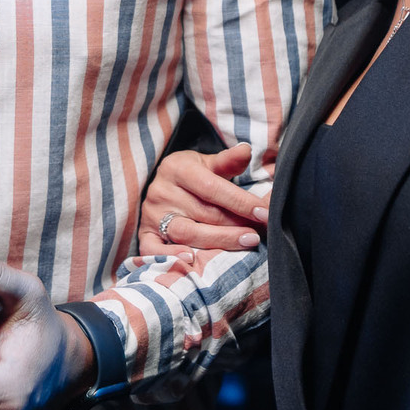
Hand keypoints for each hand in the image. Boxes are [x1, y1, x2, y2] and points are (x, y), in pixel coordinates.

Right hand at [137, 143, 267, 256]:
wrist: (162, 186)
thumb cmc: (191, 175)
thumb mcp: (207, 163)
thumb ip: (227, 160)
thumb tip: (246, 150)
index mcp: (177, 168)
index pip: (212, 188)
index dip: (240, 201)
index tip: (264, 213)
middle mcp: (162, 191)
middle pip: (203, 212)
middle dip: (236, 223)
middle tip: (260, 231)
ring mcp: (152, 215)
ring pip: (186, 232)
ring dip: (220, 239)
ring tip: (246, 241)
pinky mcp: (145, 234)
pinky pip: (154, 249)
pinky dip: (171, 255)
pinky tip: (191, 259)